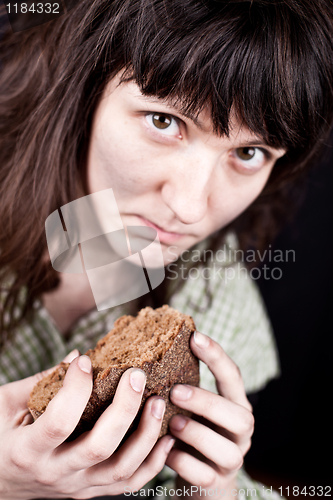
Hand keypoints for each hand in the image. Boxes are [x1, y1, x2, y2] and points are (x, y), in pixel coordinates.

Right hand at [0, 350, 174, 498]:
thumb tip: (76, 355)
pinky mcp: (91, 491)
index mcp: (28, 451)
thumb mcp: (5, 406)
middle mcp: (54, 474)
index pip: (59, 421)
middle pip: (99, 447)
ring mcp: (76, 486)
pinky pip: (128, 484)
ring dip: (146, 435)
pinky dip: (153, 463)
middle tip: (137, 375)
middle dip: (124, 408)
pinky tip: (166, 437)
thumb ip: (39, 383)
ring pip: (120, 469)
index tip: (85, 359)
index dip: (76, 389)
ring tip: (158, 401)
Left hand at [166, 331, 253, 498]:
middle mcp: (240, 433)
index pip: (233, 377)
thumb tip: (149, 352)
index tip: (195, 336)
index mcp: (235, 405)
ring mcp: (231, 460)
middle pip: (239, 417)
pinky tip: (165, 451)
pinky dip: (183, 463)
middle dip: (207, 402)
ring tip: (171, 423)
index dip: (217, 356)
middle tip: (175, 392)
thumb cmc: (194, 432)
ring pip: (226, 450)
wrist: (203, 479)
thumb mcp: (194, 407)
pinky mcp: (216, 483)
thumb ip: (183, 386)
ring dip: (196, 434)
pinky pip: (204, 475)